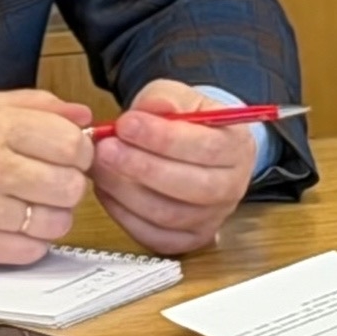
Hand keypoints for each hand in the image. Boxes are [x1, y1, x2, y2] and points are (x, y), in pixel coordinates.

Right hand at [0, 90, 95, 267]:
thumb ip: (35, 105)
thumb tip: (84, 117)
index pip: (69, 142)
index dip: (79, 151)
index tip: (69, 155)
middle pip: (69, 184)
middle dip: (68, 184)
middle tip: (49, 181)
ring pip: (56, 221)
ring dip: (51, 216)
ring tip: (29, 204)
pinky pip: (32, 250)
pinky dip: (29, 241)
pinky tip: (12, 225)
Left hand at [91, 80, 258, 254]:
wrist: (191, 146)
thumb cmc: (185, 122)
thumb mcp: (178, 97)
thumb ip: (165, 99)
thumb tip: (153, 107)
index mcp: (237, 147)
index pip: (206, 148)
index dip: (162, 138)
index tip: (126, 124)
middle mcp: (231, 187)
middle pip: (192, 188)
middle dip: (141, 168)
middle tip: (106, 149)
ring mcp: (211, 217)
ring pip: (169, 216)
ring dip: (126, 191)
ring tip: (99, 167)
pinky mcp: (187, 239)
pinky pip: (154, 236)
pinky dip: (123, 215)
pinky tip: (106, 190)